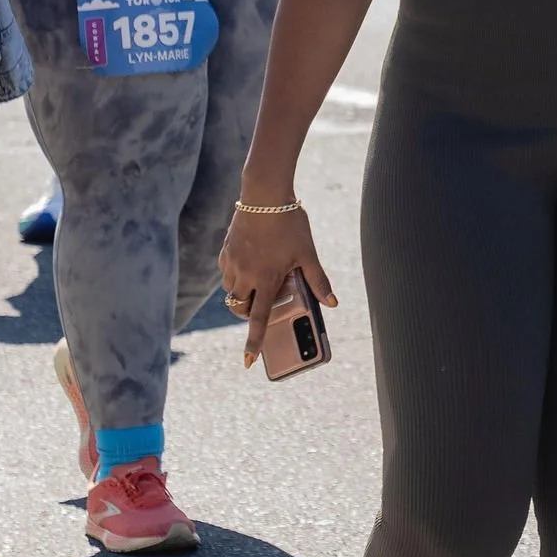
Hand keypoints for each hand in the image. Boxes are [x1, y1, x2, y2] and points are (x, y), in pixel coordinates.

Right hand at [219, 193, 337, 362]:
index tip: (248, 362)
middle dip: (247, 314)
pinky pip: (224, 271)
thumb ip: (318, 280)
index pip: (258, 319)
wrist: (265, 193)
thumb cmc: (290, 223)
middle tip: (260, 307)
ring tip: (258, 283)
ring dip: (240, 294)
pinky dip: (233, 275)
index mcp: (266, 279)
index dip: (253, 343)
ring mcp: (232, 261)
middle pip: (239, 307)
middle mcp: (245, 274)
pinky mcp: (226, 249)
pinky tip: (248, 263)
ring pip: (229, 290)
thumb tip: (332, 304)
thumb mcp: (308, 253)